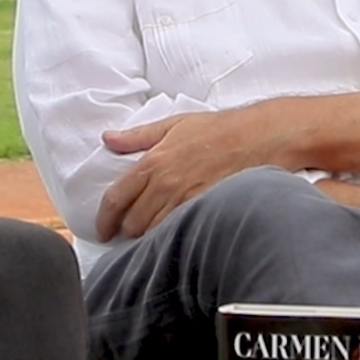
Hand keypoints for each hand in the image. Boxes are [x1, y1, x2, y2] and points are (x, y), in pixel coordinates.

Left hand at [95, 108, 281, 240]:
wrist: (257, 138)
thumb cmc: (217, 129)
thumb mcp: (173, 124)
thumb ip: (137, 136)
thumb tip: (108, 138)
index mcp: (153, 162)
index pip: (115, 199)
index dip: (104, 220)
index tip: (102, 230)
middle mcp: (166, 185)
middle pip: (133, 223)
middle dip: (128, 229)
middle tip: (131, 229)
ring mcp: (186, 201)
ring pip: (154, 232)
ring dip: (149, 235)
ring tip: (152, 232)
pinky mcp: (205, 211)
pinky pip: (179, 232)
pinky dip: (172, 236)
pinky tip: (174, 233)